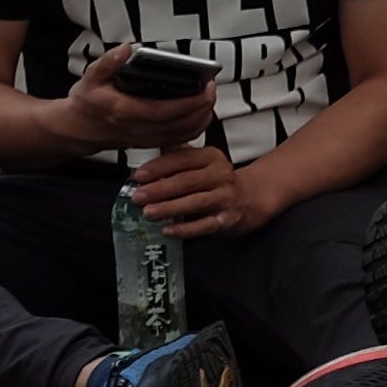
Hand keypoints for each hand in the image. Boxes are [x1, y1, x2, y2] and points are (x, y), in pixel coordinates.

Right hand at [61, 43, 214, 147]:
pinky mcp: (150, 142)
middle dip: (203, 106)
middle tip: (212, 87)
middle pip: (182, 124)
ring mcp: (146, 139)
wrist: (77, 129)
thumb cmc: (86, 103)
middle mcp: (139, 129)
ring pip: (184, 134)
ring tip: (208, 98)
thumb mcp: (91, 77)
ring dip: (202, 117)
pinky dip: (195, 127)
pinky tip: (200, 113)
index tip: (206, 86)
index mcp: (126, 111)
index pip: (167, 110)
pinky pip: (180, 139)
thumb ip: (108, 62)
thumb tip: (126, 48)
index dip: (191, 101)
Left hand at [128, 139, 255, 237]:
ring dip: (169, 208)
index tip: (139, 176)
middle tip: (138, 196)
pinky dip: (184, 229)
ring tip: (148, 213)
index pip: (182, 159)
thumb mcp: (200, 163)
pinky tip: (167, 230)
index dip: (159, 167)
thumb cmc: (214, 181)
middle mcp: (221, 175)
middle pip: (187, 181)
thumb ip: (176, 159)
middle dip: (159, 189)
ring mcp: (226, 198)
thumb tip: (142, 165)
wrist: (248, 199)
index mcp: (211, 157)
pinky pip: (203, 226)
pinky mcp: (228, 219)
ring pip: (195, 203)